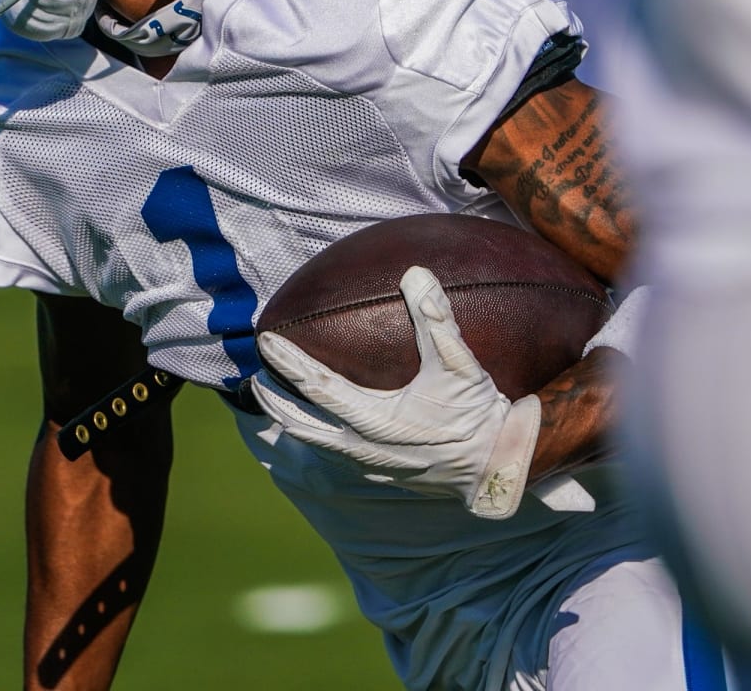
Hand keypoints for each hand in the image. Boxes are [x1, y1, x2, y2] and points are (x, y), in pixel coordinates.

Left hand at [253, 265, 540, 519]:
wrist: (497, 468)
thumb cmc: (477, 416)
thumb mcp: (459, 364)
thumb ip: (436, 319)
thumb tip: (416, 274)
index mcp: (374, 422)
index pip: (318, 389)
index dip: (290, 364)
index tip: (266, 343)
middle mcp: (363, 449)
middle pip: (302, 426)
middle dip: (274, 403)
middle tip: (252, 381)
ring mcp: (371, 467)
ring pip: (318, 444)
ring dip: (293, 422)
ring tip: (275, 404)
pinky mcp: (383, 476)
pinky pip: (338, 455)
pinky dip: (320, 437)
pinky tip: (324, 427)